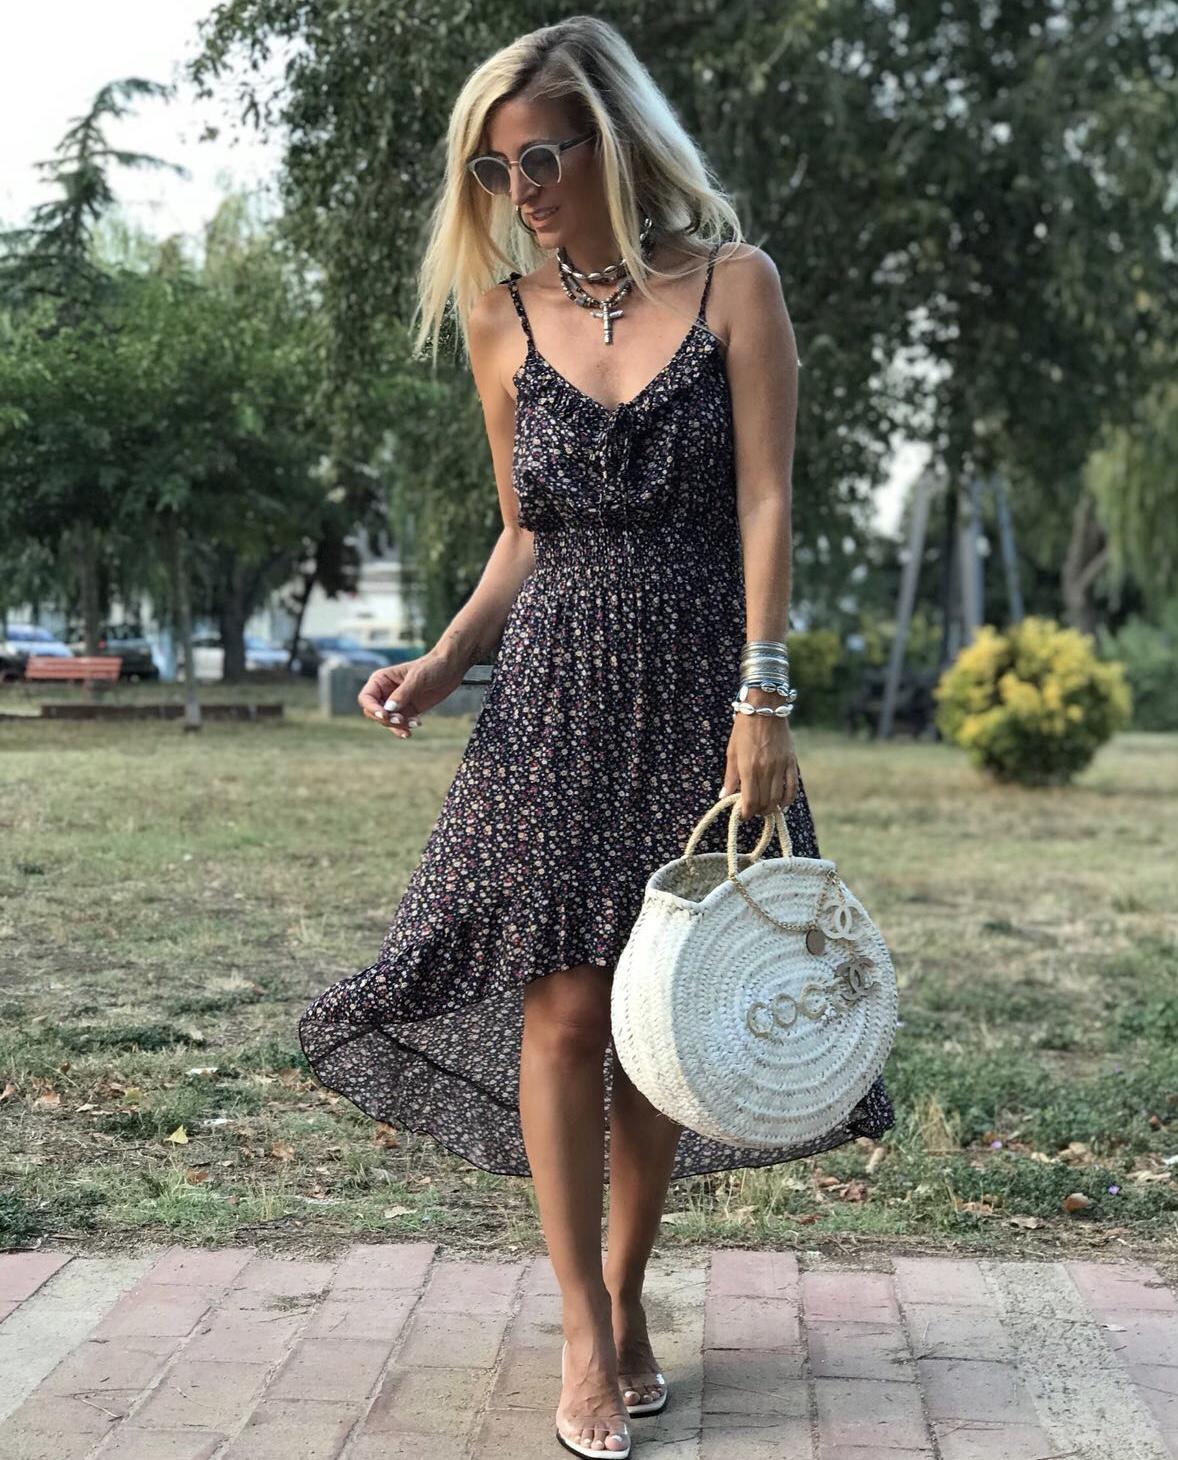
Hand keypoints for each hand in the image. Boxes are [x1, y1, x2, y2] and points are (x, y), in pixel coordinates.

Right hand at [357, 650, 467, 738]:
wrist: (451, 668)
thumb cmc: (432, 666)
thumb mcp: (417, 678)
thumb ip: (403, 694)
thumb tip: (389, 709)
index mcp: (381, 680)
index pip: (366, 698)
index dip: (372, 708)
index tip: (385, 715)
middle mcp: (385, 692)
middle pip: (374, 713)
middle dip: (386, 719)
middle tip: (402, 720)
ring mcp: (396, 703)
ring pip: (387, 721)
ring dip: (397, 726)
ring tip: (413, 724)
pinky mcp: (408, 710)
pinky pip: (399, 724)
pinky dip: (404, 728)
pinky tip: (415, 726)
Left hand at [719, 694, 798, 819]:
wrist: (765, 709)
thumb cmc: (744, 730)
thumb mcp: (732, 753)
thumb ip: (730, 777)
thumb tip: (724, 796)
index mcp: (748, 768)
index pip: (750, 801)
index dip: (746, 813)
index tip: (742, 815)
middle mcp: (766, 770)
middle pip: (764, 802)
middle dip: (758, 812)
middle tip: (753, 811)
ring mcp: (780, 767)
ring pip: (778, 798)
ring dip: (771, 808)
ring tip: (764, 809)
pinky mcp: (791, 762)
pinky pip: (792, 787)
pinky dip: (787, 800)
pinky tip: (781, 804)